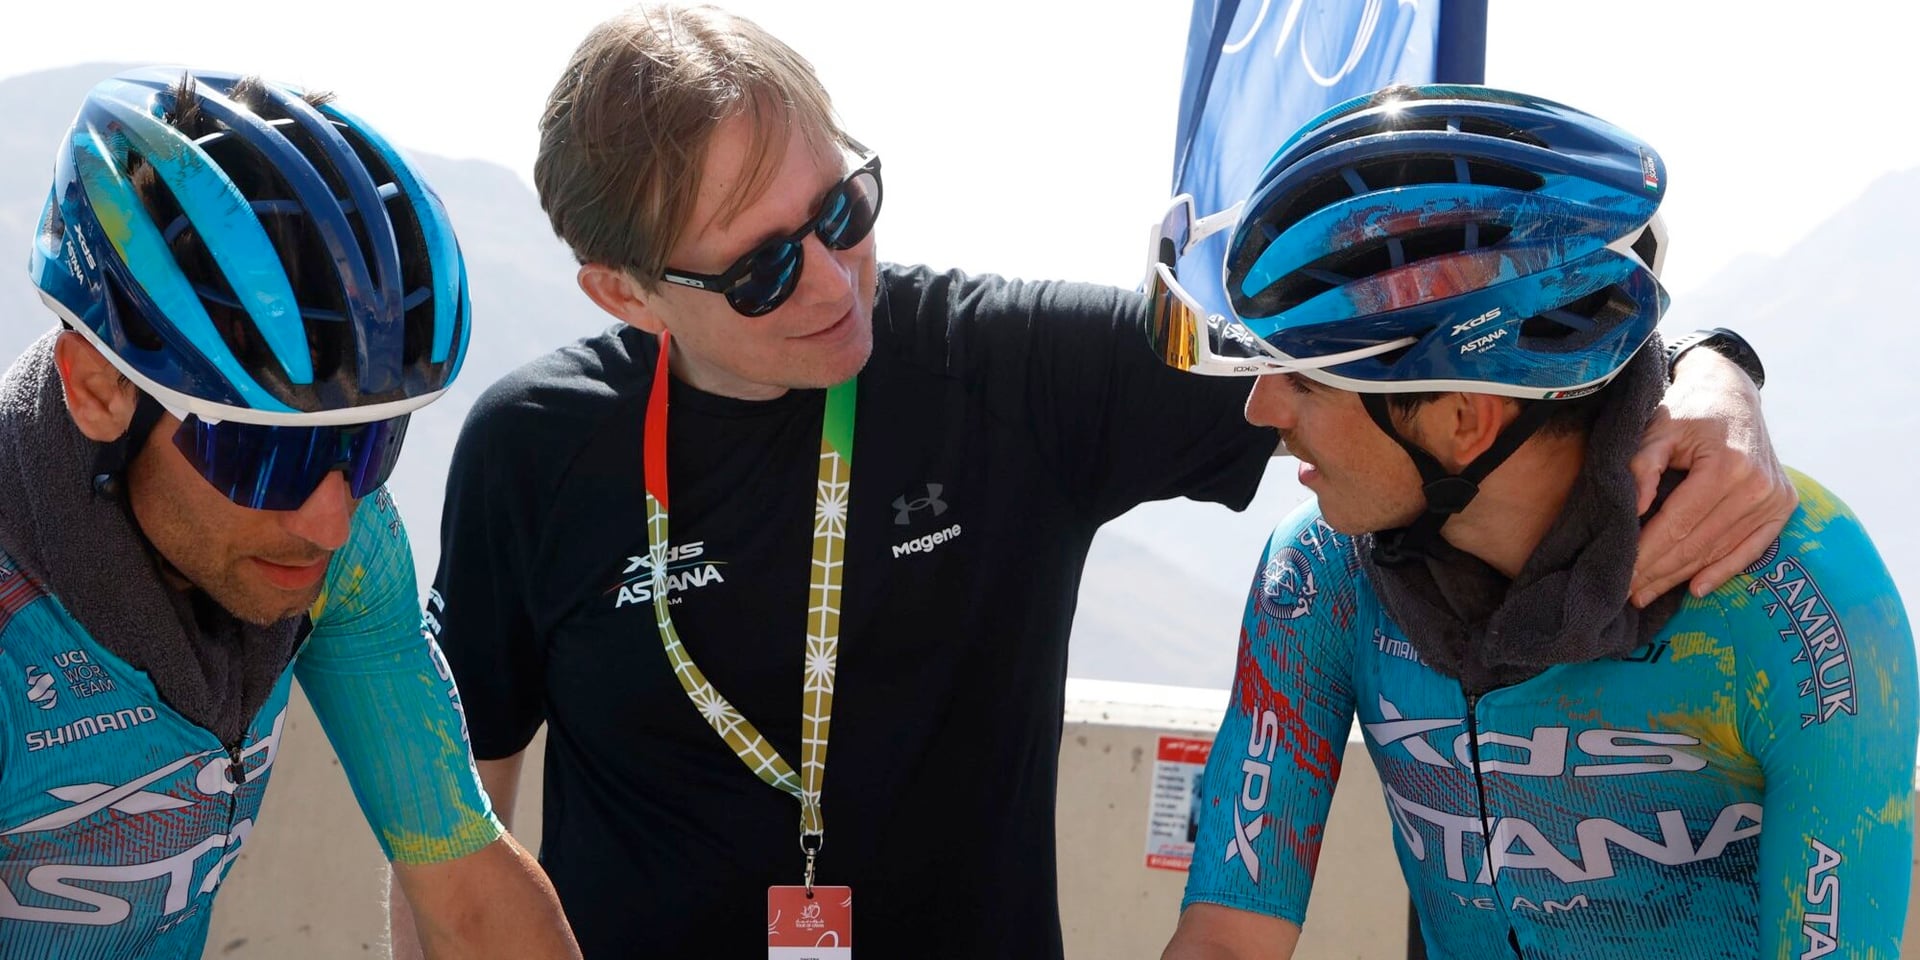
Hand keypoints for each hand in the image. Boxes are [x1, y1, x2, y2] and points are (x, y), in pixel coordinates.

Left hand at [1628, 347, 1796, 606]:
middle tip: (1627, 594)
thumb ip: (1642, 465)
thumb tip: (1636, 509)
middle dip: (1659, 571)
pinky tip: (1698, 589)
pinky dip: (1724, 570)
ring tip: (1648, 594)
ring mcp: (1775, 498)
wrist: (1733, 393)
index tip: (1620, 575)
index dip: (1647, 554)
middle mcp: (1757, 486)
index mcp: (1728, 466)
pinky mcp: (1783, 505)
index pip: (1678, 524)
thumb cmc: (1688, 410)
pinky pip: (1752, 548)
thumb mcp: (1658, 427)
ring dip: (1683, 576)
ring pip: (1720, 549)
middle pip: (1698, 543)